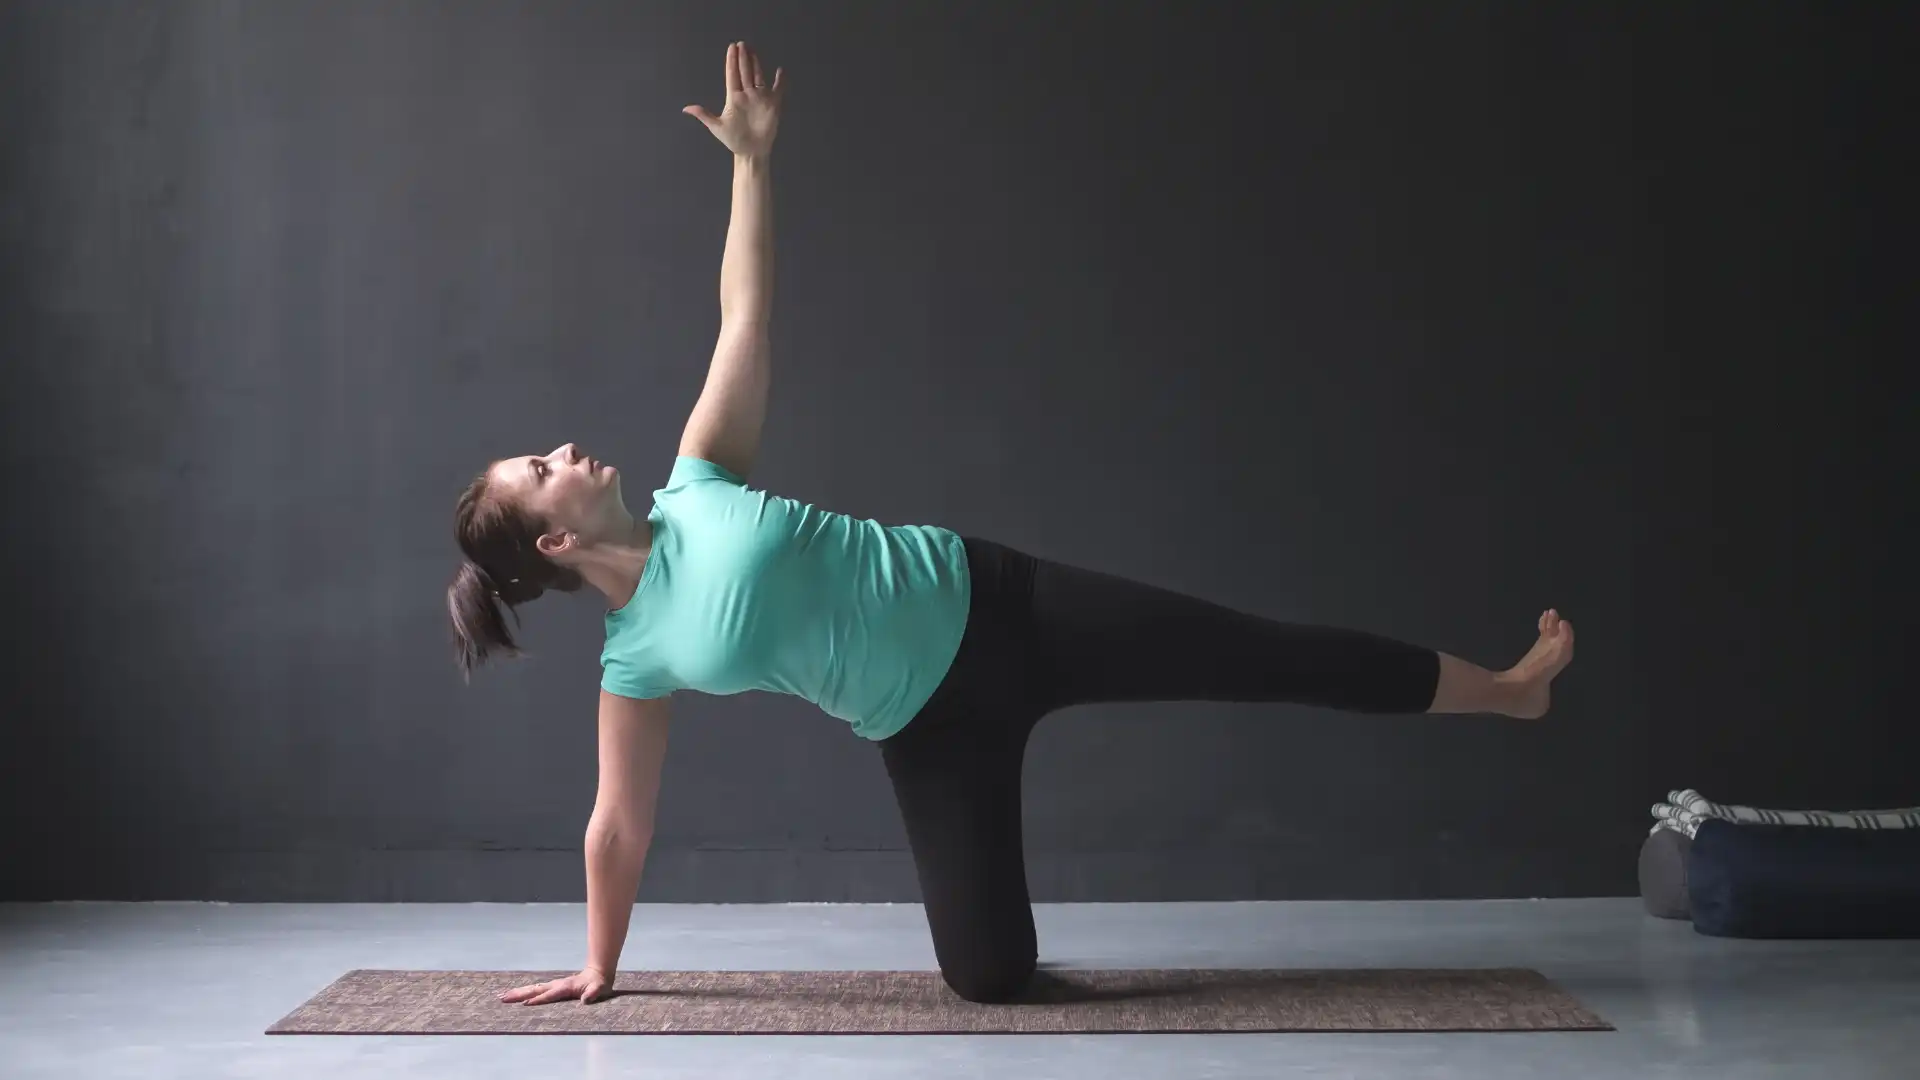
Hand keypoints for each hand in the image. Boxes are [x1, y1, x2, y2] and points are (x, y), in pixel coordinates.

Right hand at [498, 966, 612, 1006]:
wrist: (597, 974)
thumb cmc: (599, 984)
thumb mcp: (599, 989)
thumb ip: (593, 993)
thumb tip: (586, 999)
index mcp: (565, 987)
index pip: (549, 995)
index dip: (539, 1000)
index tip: (525, 1005)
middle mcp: (556, 985)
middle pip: (535, 990)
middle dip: (519, 995)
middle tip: (503, 998)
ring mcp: (553, 985)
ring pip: (532, 989)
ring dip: (518, 993)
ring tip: (502, 996)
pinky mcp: (552, 987)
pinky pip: (535, 990)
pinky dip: (524, 992)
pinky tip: (515, 995)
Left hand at [683, 41, 785, 157]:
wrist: (750, 152)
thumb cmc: (733, 140)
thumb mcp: (716, 127)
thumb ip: (704, 115)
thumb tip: (686, 108)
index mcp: (734, 97)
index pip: (732, 75)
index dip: (732, 61)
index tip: (731, 48)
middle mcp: (747, 94)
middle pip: (744, 72)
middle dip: (743, 58)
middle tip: (741, 44)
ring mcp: (760, 98)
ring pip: (758, 76)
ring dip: (755, 63)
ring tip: (752, 51)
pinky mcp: (772, 104)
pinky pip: (778, 89)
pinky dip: (780, 81)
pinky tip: (779, 71)